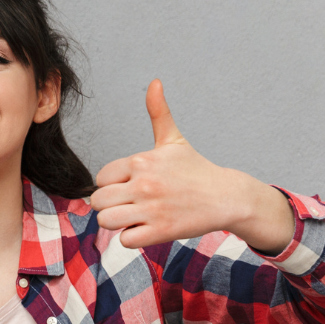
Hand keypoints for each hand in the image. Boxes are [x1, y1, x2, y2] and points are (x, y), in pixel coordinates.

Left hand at [89, 80, 293, 251]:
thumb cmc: (196, 170)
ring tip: (133, 218)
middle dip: (110, 205)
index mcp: (142, 161)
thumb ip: (158, 113)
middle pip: (98, 201)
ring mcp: (151, 209)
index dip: (111, 185)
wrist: (226, 197)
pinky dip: (132, 238)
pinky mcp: (160, 231)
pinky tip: (146, 229)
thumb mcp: (174, 140)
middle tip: (128, 205)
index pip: (101, 177)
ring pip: (106, 221)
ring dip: (117, 223)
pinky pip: (125, 240)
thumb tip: (154, 82)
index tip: (127, 187)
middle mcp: (144, 184)